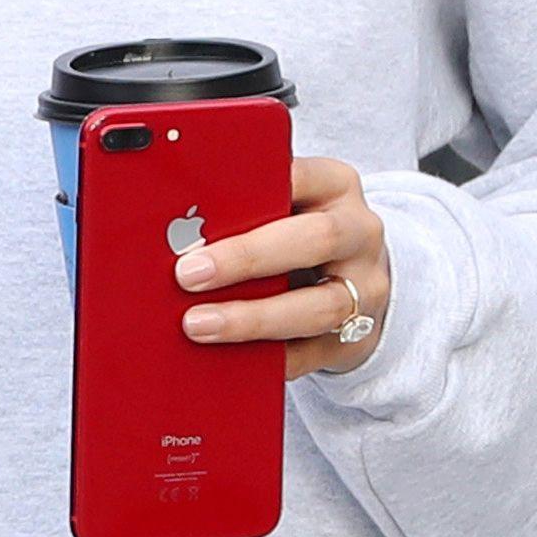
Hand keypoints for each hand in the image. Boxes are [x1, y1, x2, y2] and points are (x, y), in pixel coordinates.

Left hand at [177, 158, 395, 381]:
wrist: (353, 279)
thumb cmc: (297, 233)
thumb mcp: (283, 204)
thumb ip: (243, 206)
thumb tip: (171, 227)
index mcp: (335, 186)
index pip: (300, 177)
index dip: (254, 192)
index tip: (204, 211)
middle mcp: (359, 234)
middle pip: (316, 239)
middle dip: (247, 257)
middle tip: (189, 274)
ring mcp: (365, 288)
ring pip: (319, 306)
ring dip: (253, 318)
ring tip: (198, 324)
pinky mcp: (353, 337)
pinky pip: (310, 353)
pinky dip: (268, 359)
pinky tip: (229, 359)